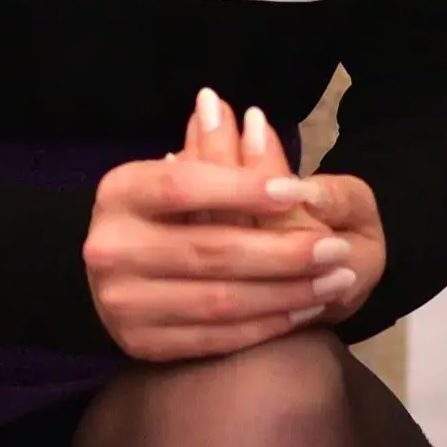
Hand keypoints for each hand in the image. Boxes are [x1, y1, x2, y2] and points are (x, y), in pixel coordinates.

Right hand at [82, 88, 363, 361]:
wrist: (114, 278)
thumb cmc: (156, 215)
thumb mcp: (175, 175)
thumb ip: (208, 149)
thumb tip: (219, 102)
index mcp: (119, 193)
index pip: (185, 186)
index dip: (243, 188)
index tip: (298, 191)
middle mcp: (111, 247)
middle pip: (210, 249)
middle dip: (283, 251)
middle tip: (336, 248)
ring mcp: (122, 302)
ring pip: (221, 300)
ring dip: (287, 292)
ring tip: (333, 280)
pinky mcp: (141, 344)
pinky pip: (217, 338)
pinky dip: (267, 326)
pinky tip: (303, 309)